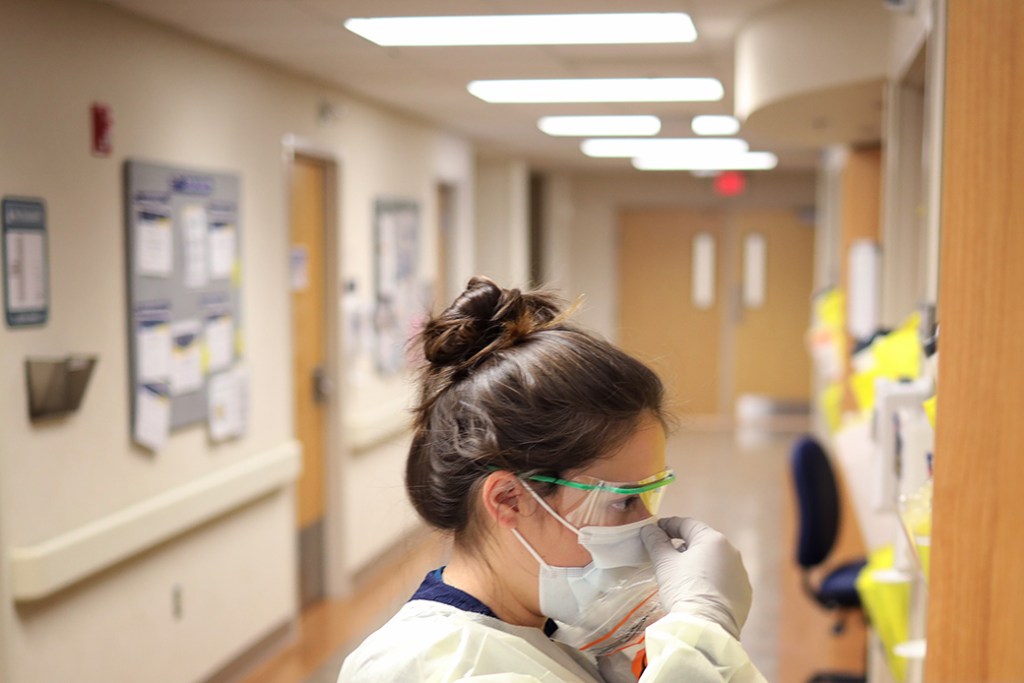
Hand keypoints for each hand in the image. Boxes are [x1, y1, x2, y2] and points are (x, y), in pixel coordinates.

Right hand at [640, 517, 751, 638]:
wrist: (706, 629)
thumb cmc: (684, 589)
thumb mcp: (664, 564)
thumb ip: (656, 542)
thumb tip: (649, 529)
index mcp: (713, 540)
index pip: (687, 524)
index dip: (668, 526)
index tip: (655, 531)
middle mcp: (732, 552)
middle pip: (702, 542)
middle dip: (683, 545)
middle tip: (666, 554)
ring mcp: (741, 574)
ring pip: (715, 561)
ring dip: (699, 563)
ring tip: (681, 575)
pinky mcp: (744, 594)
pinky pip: (724, 580)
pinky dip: (711, 580)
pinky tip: (699, 591)